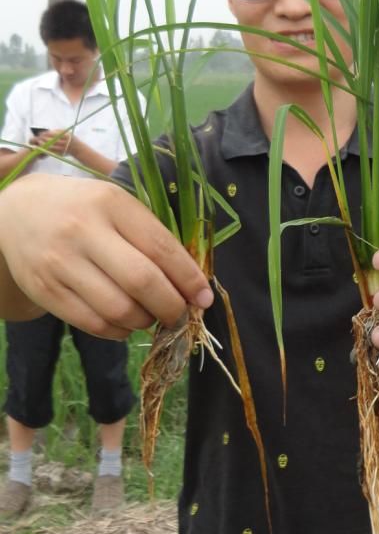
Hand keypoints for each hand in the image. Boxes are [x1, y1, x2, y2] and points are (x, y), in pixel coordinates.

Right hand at [0, 175, 212, 336]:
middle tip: (182, 314)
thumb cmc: (81, 207)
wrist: (17, 211)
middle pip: (141, 281)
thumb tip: (190, 281)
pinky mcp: (44, 290)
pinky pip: (92, 324)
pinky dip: (118, 331)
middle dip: (171, 306)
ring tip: (152, 317)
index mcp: (110, 203)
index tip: (204, 298)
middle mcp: (83, 231)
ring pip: (118, 309)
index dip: (188, 278)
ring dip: (145, 321)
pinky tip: (126, 322)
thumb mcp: (115, 203)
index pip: (160, 247)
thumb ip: (149, 235)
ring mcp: (60, 262)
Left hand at [28, 129, 71, 154]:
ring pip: (51, 147)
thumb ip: (57, 131)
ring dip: (44, 145)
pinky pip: (52, 151)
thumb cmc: (70, 138)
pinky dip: (46, 149)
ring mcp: (63, 148)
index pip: (53, 134)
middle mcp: (65, 142)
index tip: (41, 133)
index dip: (46, 134)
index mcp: (66, 136)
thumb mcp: (66, 132)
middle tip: (38, 138)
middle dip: (43, 139)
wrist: (77, 149)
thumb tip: (46, 132)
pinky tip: (43, 147)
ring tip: (39, 143)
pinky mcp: (61, 153)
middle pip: (51, 140)